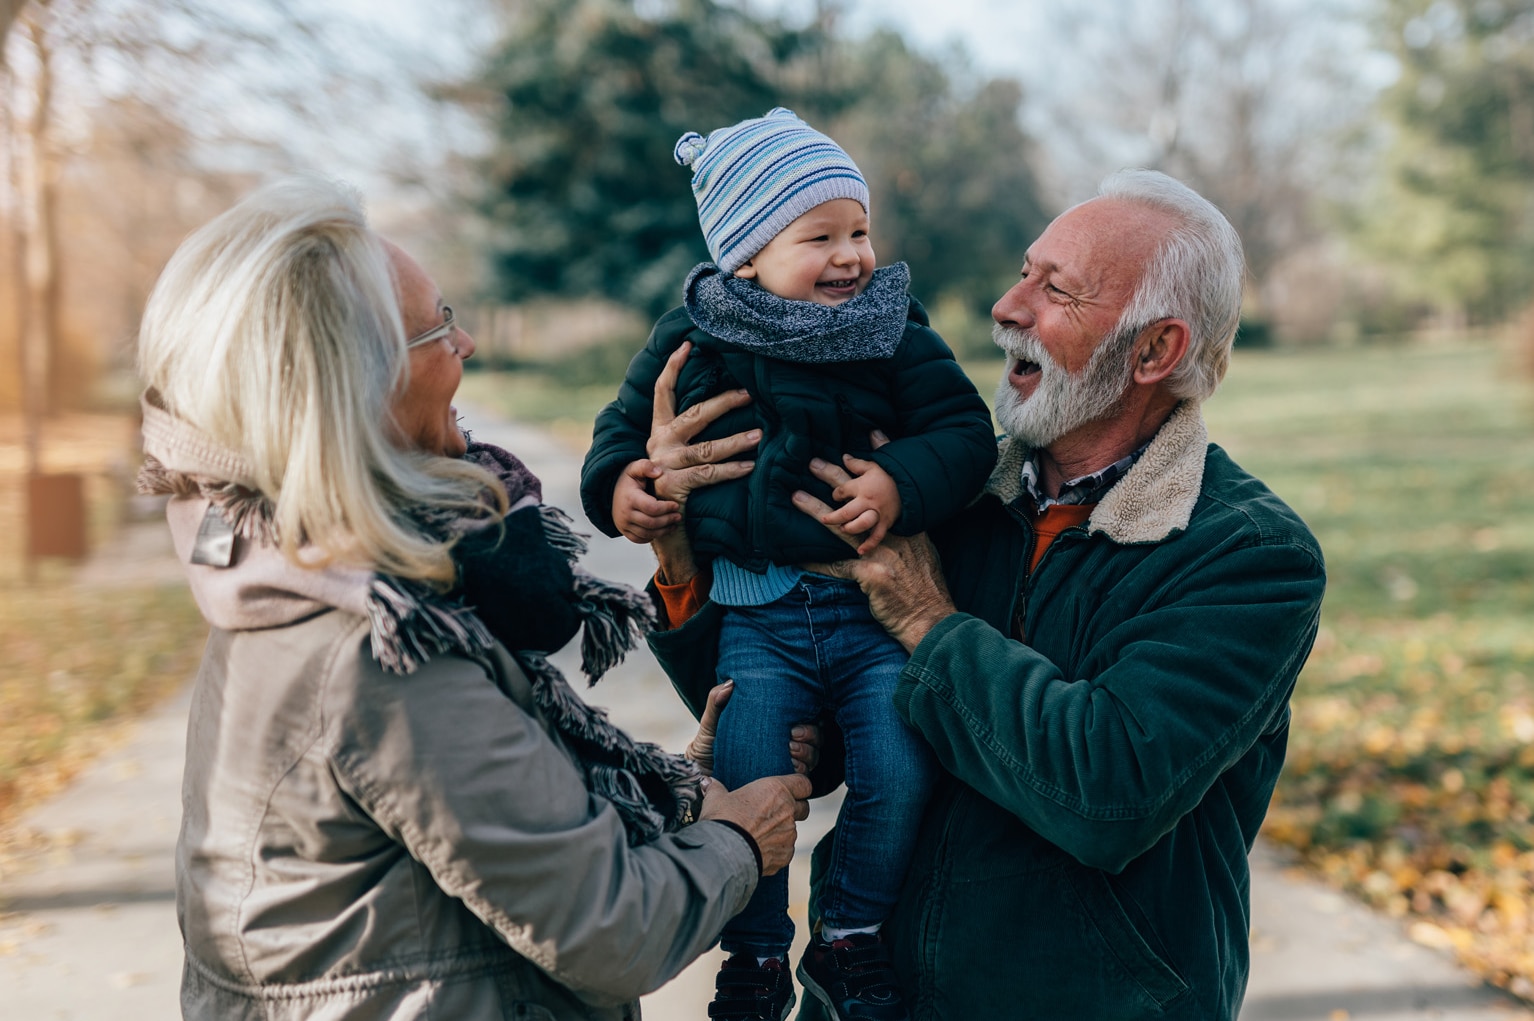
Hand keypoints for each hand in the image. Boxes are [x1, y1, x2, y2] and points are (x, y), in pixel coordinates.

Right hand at [612, 459, 679, 543]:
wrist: (610, 490)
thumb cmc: (627, 479)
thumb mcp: (635, 467)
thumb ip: (646, 466)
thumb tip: (659, 472)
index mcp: (630, 498)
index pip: (652, 508)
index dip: (666, 508)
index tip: (676, 505)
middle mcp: (625, 514)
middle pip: (651, 523)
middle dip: (668, 520)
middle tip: (678, 516)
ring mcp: (623, 524)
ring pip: (647, 534)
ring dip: (663, 531)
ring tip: (674, 524)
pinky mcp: (624, 531)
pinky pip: (639, 539)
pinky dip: (652, 537)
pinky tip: (662, 530)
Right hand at [644, 341, 759, 583]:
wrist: (654, 522)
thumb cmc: (674, 482)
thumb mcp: (674, 453)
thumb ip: (688, 432)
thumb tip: (719, 404)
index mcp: (659, 430)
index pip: (663, 391)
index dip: (673, 367)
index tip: (687, 346)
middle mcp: (660, 444)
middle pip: (694, 415)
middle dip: (723, 403)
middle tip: (749, 394)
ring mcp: (665, 465)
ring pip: (707, 448)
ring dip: (735, 441)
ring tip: (759, 435)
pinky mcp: (673, 485)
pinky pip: (708, 474)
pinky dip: (732, 470)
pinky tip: (750, 466)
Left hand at [687, 681, 820, 777]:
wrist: (698, 777)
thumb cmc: (706, 748)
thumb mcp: (711, 724)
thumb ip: (717, 701)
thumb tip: (731, 683)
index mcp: (774, 731)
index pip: (805, 725)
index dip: (808, 727)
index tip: (793, 728)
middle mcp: (783, 749)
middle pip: (814, 743)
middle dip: (810, 740)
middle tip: (792, 739)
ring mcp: (782, 768)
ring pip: (810, 762)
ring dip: (806, 756)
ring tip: (790, 752)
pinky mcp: (776, 785)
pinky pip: (798, 781)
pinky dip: (799, 774)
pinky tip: (788, 770)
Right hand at [700, 772, 812, 875]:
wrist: (723, 853)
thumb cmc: (721, 819)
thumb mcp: (715, 799)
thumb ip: (716, 788)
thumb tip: (707, 782)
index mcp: (776, 790)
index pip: (803, 783)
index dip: (799, 787)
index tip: (792, 790)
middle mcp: (788, 811)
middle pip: (803, 808)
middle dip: (793, 810)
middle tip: (773, 813)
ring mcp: (789, 834)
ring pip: (792, 831)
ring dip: (781, 832)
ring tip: (759, 836)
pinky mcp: (785, 855)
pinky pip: (785, 850)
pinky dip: (775, 850)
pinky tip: (758, 850)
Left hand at [794, 454, 954, 652]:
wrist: (931, 619)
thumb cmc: (926, 592)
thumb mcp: (924, 558)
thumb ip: (907, 540)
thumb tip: (886, 529)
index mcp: (907, 529)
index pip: (889, 489)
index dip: (876, 465)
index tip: (863, 441)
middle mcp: (895, 535)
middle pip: (860, 500)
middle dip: (835, 478)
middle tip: (813, 462)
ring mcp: (882, 553)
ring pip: (842, 525)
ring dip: (817, 510)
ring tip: (796, 497)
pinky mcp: (869, 573)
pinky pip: (836, 564)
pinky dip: (816, 559)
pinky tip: (798, 553)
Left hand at [815, 457, 900, 554]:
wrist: (915, 484)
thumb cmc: (893, 474)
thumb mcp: (874, 465)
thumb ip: (858, 463)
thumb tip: (844, 457)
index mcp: (863, 486)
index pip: (842, 491)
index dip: (836, 494)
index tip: (836, 496)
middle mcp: (868, 501)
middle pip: (846, 511)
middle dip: (833, 517)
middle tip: (824, 519)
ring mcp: (877, 513)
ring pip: (859, 524)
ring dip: (849, 528)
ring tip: (842, 529)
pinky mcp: (887, 523)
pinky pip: (877, 536)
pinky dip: (869, 544)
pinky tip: (860, 551)